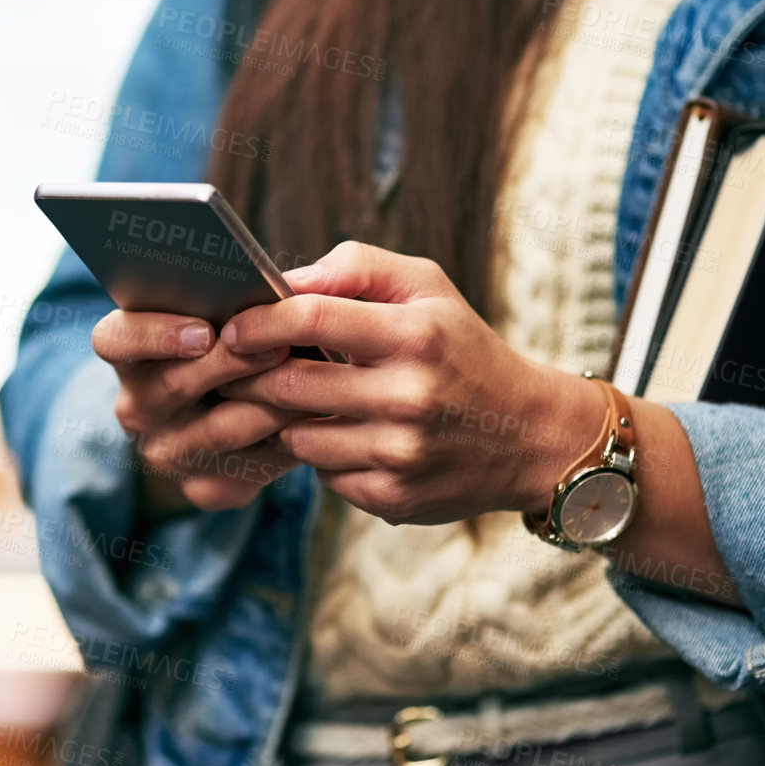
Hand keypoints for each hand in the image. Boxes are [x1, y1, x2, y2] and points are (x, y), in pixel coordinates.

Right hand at [92, 310, 306, 516]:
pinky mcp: (204, 488)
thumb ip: (239, 292)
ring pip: (220, 429)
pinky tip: (313, 421)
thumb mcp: (224, 310)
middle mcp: (137, 406)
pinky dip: (285, 442)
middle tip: (280, 346)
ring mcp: (167, 452)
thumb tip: (290, 286)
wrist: (237, 414)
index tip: (203, 332)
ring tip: (313, 380)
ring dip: (270, 402)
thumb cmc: (235, 341)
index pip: (115, 340)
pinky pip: (248, 468)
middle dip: (232, 363)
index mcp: (128, 353)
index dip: (154, 335)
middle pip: (175, 384)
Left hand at [216, 242, 604, 525]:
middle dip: (250, 376)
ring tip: (294, 400)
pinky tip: (338, 435)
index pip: (311, 318)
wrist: (531, 435)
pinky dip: (319, 453)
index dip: (259, 322)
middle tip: (234, 368)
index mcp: (416, 335)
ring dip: (284, 418)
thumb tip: (285, 280)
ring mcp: (400, 453)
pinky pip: (322, 473)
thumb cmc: (462, 347)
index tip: (233, 327)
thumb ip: (355, 268)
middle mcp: (409, 396)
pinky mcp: (392, 497)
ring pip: (296, 436)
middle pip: (289, 384)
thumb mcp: (427, 288)